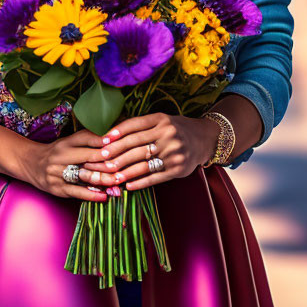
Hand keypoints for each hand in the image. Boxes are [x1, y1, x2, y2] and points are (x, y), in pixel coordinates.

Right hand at [17, 127, 116, 201]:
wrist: (30, 163)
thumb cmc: (57, 152)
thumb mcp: (68, 142)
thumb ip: (88, 140)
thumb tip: (113, 137)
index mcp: (65, 142)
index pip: (85, 138)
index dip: (101, 139)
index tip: (117, 139)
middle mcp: (61, 156)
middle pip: (87, 157)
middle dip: (106, 161)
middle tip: (122, 164)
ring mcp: (58, 173)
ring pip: (84, 176)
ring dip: (103, 180)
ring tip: (118, 182)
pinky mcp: (57, 188)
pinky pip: (77, 192)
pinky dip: (92, 195)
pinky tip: (105, 196)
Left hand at [76, 113, 213, 190]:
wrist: (204, 139)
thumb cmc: (176, 129)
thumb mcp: (162, 120)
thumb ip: (141, 125)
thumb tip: (112, 134)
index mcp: (161, 119)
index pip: (134, 126)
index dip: (117, 133)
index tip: (102, 141)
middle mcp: (168, 134)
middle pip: (136, 145)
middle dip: (116, 154)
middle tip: (101, 161)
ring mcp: (173, 152)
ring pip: (143, 163)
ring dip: (124, 171)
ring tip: (110, 176)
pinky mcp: (178, 169)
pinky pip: (155, 177)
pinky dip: (140, 182)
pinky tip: (128, 186)